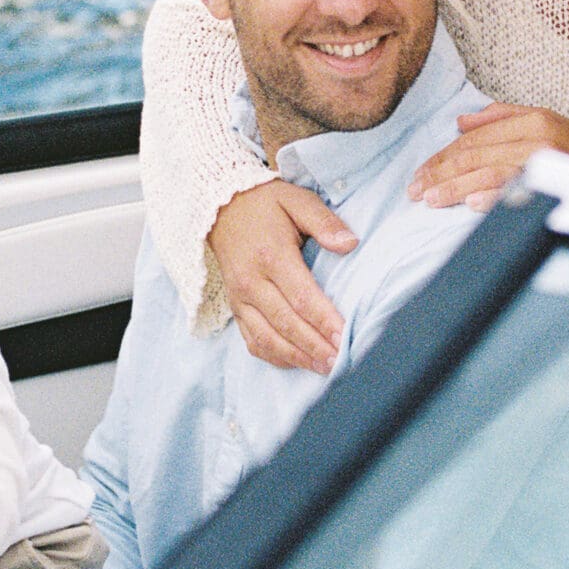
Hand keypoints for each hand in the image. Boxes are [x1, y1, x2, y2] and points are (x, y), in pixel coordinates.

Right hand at [210, 178, 356, 373]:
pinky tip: (296, 362)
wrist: (219, 207)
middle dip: (315, 347)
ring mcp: (240, 298)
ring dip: (297, 357)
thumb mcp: (297, 200)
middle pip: (286, 324)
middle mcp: (251, 282)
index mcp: (271, 256)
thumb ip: (324, 222)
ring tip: (324, 368)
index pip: (302, 298)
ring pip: (267, 338)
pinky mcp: (235, 307)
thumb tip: (349, 244)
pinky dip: (274, 356)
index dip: (325, 321)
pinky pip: (252, 340)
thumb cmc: (264, 204)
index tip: (345, 337)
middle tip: (341, 361)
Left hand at [408, 105, 568, 211]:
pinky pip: (518, 189)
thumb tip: (461, 122)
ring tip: (431, 200)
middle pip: (475, 154)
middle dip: (441, 174)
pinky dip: (493, 196)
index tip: (422, 174)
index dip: (444, 157)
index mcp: (532, 120)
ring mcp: (547, 159)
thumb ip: (502, 118)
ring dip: (455, 187)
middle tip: (417, 191)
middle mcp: (537, 136)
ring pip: (488, 172)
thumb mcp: (546, 123)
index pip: (474, 139)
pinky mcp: (556, 181)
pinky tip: (471, 204)